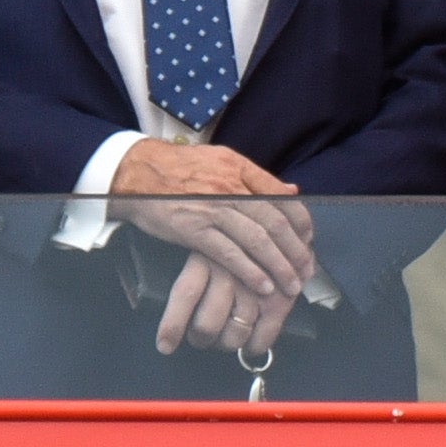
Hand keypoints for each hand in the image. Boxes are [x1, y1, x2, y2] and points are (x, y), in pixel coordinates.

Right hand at [109, 139, 316, 305]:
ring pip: (257, 239)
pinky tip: (263, 286)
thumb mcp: (221, 160)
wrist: (136, 172)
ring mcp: (212, 208)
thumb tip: (291, 191)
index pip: (282, 197)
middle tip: (307, 270)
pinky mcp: (194, 229)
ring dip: (278, 265)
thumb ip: (256, 178)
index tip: (309, 241)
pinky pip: (229, 253)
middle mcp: (230, 187)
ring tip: (291, 284)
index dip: (301, 222)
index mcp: (240, 168)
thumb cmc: (179, 169)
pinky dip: (250, 271)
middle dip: (296, 250)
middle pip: (275, 221)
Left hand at [150, 253, 294, 359]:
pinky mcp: (280, 300)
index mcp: (206, 258)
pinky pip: (262, 337)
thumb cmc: (235, 242)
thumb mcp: (204, 246)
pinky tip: (248, 345)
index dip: (172, 326)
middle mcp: (230, 273)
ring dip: (225, 344)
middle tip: (200, 336)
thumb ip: (191, 273)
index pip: (185, 295)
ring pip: (234, 335)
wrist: (282, 229)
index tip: (165, 346)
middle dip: (201, 339)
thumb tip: (174, 310)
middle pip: (207, 324)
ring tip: (224, 338)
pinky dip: (254, 347)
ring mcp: (257, 288)